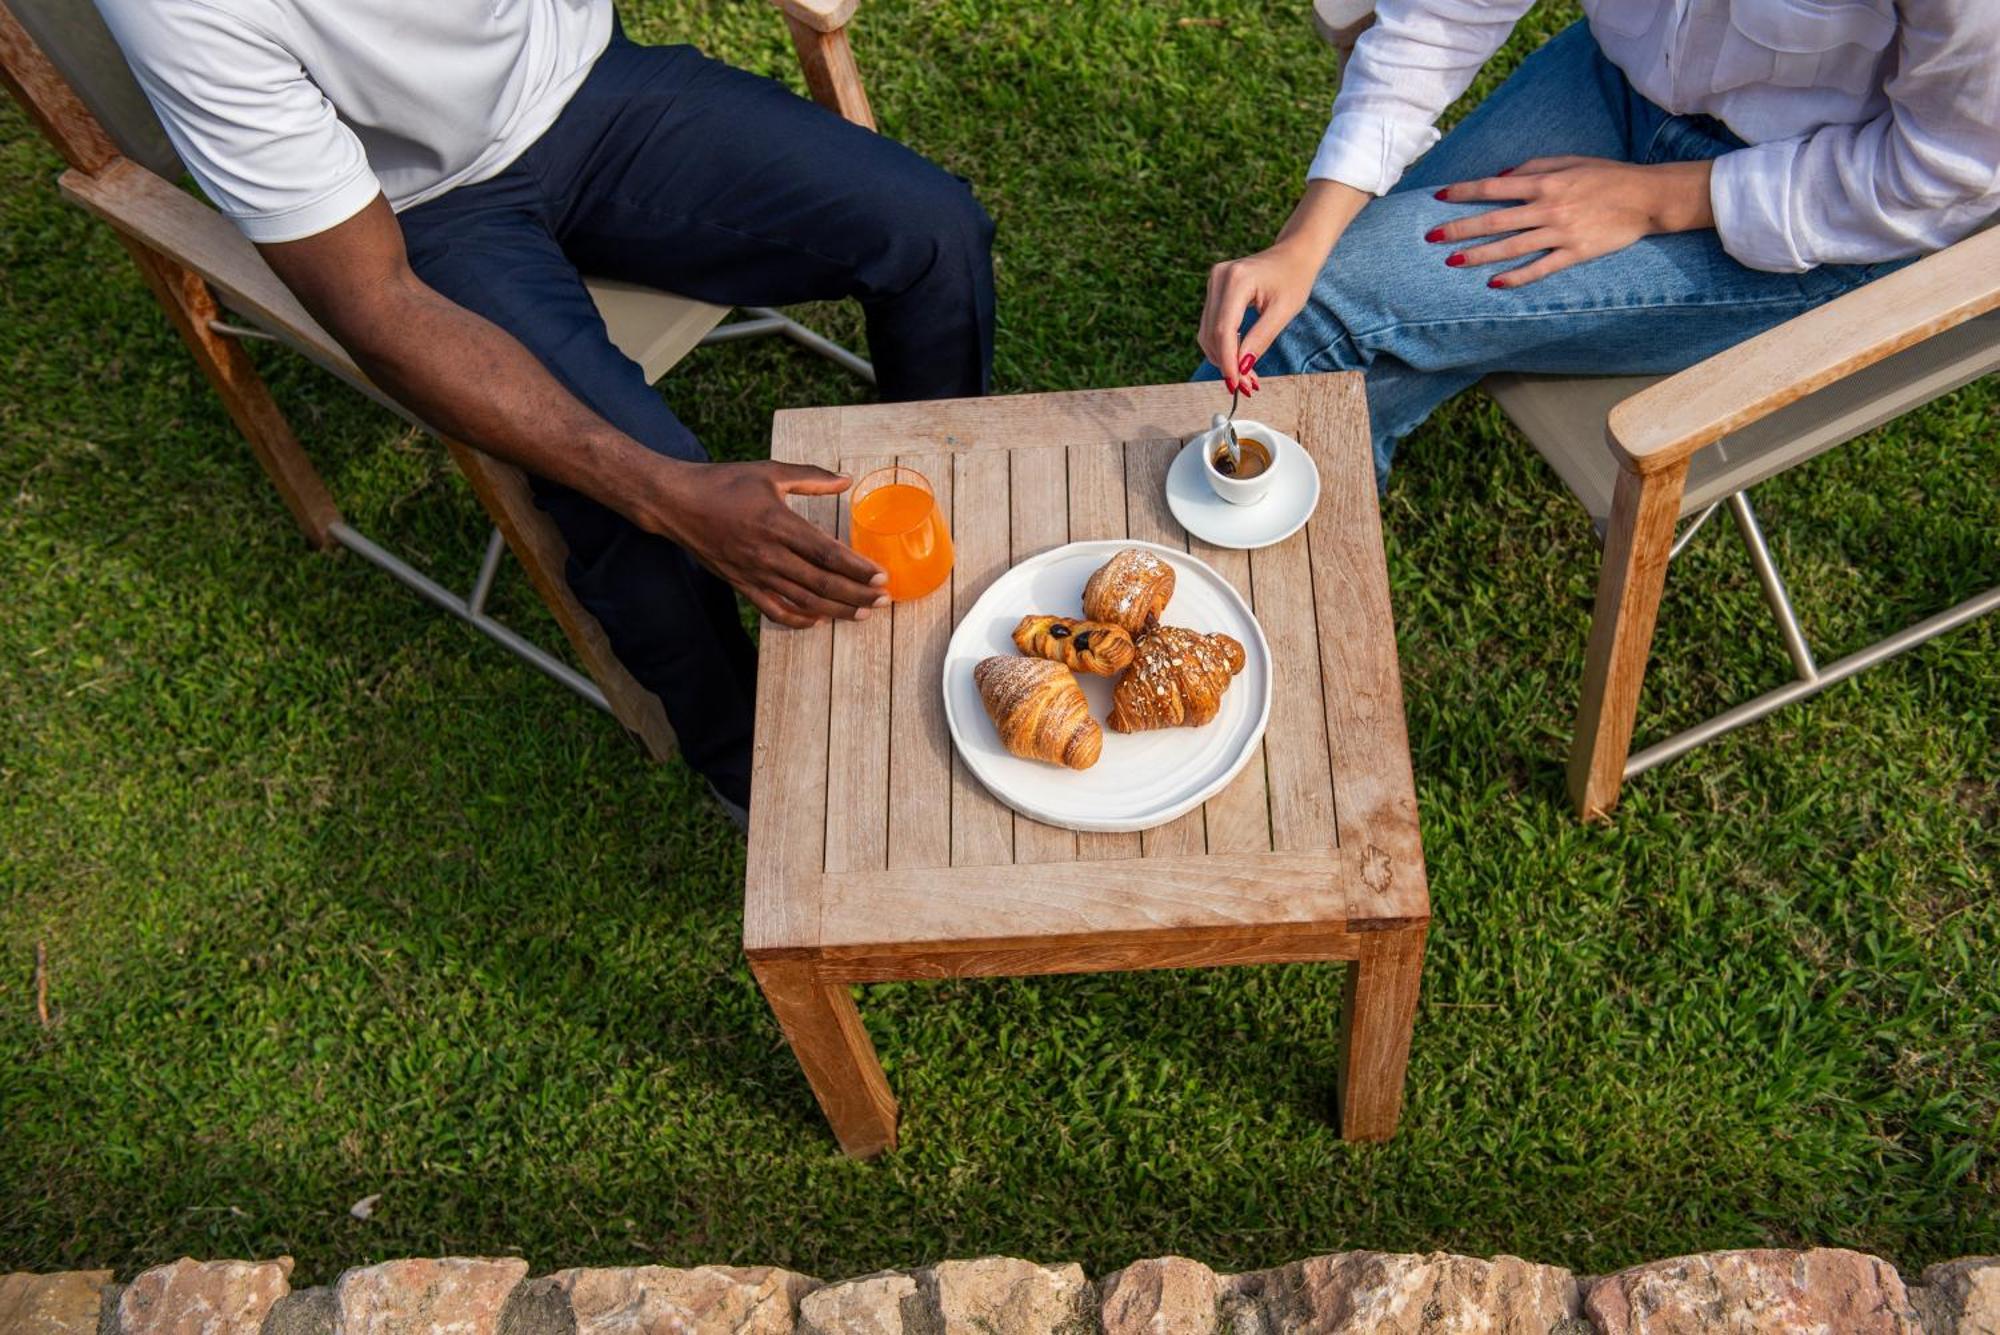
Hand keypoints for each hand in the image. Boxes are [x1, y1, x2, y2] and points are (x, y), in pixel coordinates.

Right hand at [654, 460, 887, 629]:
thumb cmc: (723, 482)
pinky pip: (774, 610)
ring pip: (804, 601)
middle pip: (822, 584)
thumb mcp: (769, 471)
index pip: (827, 554)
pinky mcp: (741, 584)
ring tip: (862, 614)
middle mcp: (769, 554)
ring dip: (836, 610)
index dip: (858, 569)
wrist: (675, 502)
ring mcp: (754, 574)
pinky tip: (818, 619)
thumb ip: (811, 477)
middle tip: (883, 600)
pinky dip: (798, 619)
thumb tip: (847, 479)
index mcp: (779, 524)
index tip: (881, 577)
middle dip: (857, 595)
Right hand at [1199, 180, 1369, 391]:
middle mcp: (1218, 278)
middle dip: (1227, 364)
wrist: (1294, 253)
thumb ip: (1260, 340)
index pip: (1224, 331)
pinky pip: (1211, 325)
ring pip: (1208, 333)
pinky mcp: (1214, 290)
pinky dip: (1223, 346)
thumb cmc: (1294, 277)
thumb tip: (1241, 369)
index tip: (1236, 385)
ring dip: (1223, 358)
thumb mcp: (1284, 312)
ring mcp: (1213, 282)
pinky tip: (1238, 359)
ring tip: (1245, 376)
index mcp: (1237, 280)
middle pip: (1212, 334)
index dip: (1228, 362)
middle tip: (1246, 385)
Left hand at [1430, 156, 1714, 287]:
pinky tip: (1494, 284)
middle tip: (1431, 238)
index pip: (1494, 188)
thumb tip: (1500, 177)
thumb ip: (1533, 166)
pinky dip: (1517, 277)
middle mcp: (1548, 208)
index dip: (1464, 192)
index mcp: (1545, 182)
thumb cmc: (1606, 176)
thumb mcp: (1570, 161)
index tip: (1439, 197)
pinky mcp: (1575, 253)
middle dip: (1460, 229)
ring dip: (1479, 255)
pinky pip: (1541, 268)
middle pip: (1494, 220)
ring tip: (1452, 262)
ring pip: (1511, 246)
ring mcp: (1560, 233)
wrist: (1648, 198)